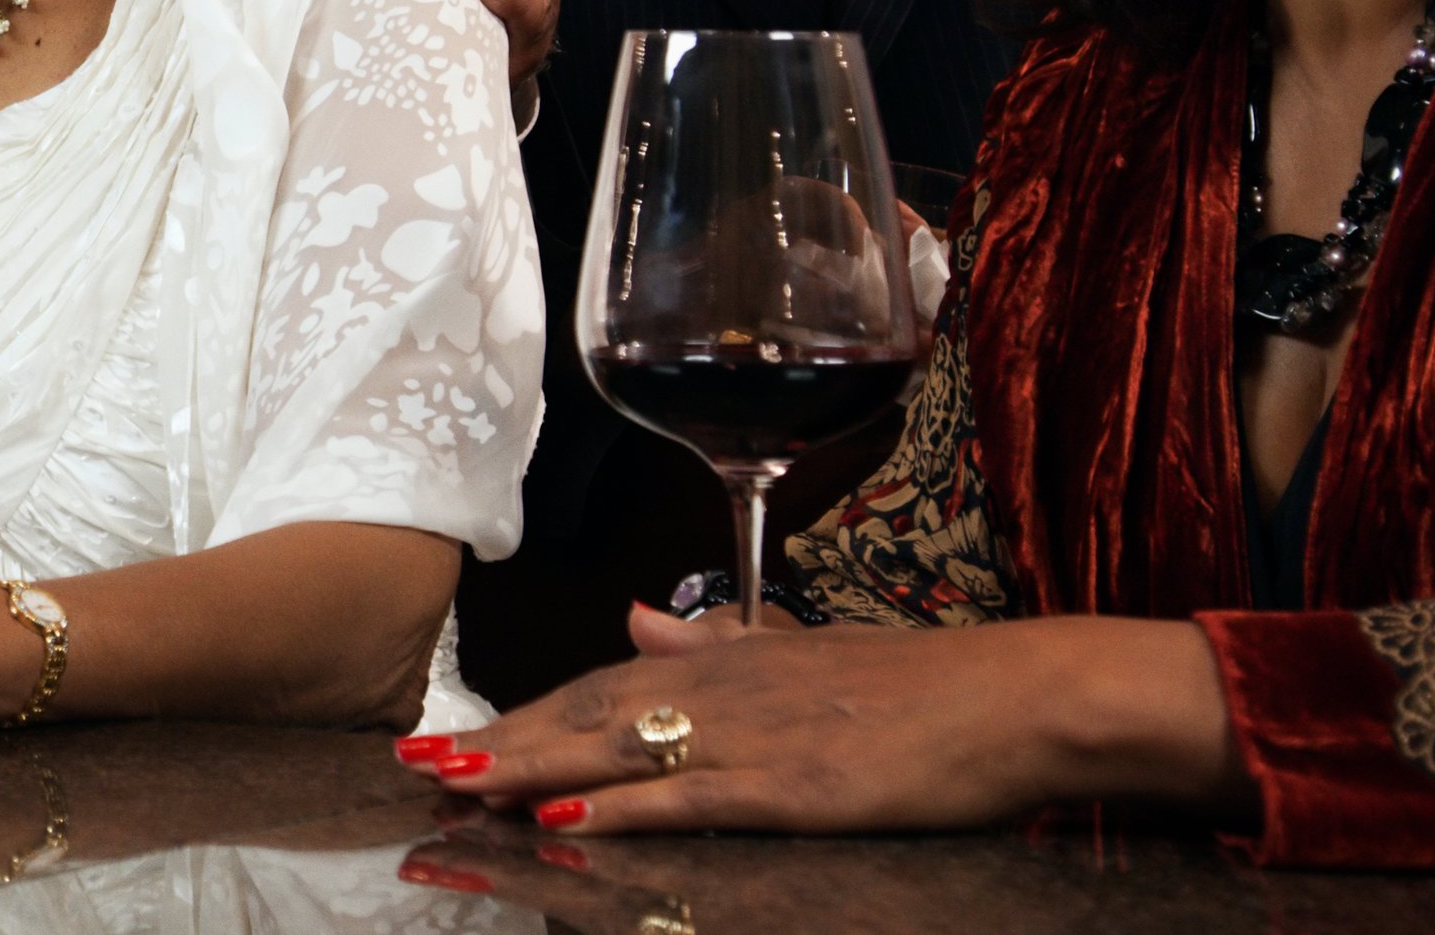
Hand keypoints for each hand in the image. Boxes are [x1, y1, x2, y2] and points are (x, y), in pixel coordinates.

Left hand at [445, 604, 1240, 834]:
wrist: (1022, 696)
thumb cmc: (926, 685)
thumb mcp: (805, 648)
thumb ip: (717, 639)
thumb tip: (638, 619)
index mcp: (729, 661)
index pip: (601, 686)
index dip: (524, 711)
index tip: (453, 732)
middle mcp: (728, 687)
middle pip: (589, 714)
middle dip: (499, 742)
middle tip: (412, 764)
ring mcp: (760, 736)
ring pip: (621, 750)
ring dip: (531, 768)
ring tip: (455, 785)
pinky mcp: (799, 784)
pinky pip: (693, 796)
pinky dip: (624, 806)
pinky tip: (566, 816)